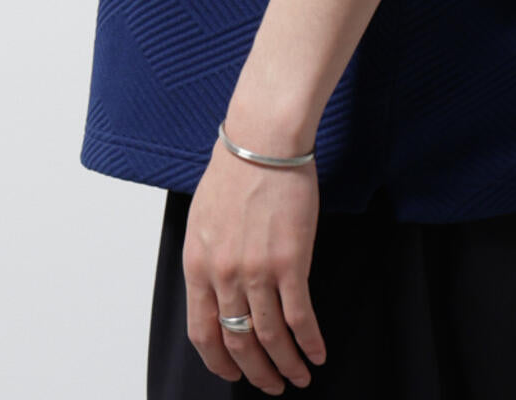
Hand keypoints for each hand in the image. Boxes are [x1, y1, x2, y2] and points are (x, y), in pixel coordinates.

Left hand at [182, 128, 326, 392]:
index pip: (203, 332)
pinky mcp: (291, 262)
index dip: (219, 359)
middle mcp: (224, 275)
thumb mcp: (204, 217)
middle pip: (238, 341)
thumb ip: (208, 256)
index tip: (233, 371)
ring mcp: (257, 271)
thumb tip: (218, 285)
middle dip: (256, 371)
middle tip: (270, 385)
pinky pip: (299, 317)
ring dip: (285, 365)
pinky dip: (309, 342)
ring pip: (270, 337)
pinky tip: (317, 353)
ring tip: (298, 378)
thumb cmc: (236, 169)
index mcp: (198, 264)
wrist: (263, 141)